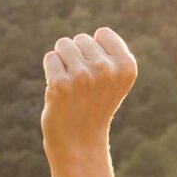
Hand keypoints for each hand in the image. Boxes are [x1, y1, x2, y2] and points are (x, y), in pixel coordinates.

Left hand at [41, 28, 138, 155]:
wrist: (80, 142)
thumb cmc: (96, 105)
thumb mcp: (115, 79)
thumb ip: (110, 52)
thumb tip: (97, 34)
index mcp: (126, 66)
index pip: (102, 34)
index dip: (96, 51)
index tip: (98, 73)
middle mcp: (107, 70)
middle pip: (81, 39)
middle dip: (77, 57)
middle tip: (82, 85)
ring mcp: (83, 77)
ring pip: (63, 44)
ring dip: (63, 61)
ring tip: (71, 84)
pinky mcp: (60, 84)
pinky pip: (50, 58)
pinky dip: (51, 70)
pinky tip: (59, 89)